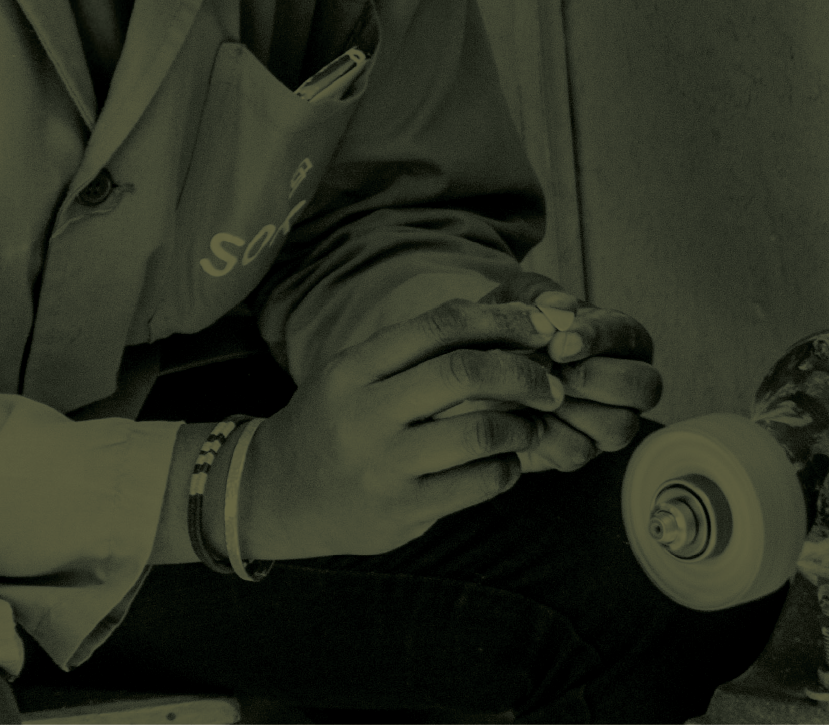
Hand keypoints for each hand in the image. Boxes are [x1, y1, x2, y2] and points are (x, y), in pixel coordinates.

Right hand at [238, 297, 586, 559]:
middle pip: (463, 372)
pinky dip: (506, 469)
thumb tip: (499, 318)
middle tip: (551, 382)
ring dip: (522, 425)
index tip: (536, 327)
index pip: (438, 325)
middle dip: (521, 372)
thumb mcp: (355, 372)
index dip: (498, 320)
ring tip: (533, 424)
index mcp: (354, 367)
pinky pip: (476, 484)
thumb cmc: (334, 419)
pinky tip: (508, 463)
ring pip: (478, 432)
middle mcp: (366, 411)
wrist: (276, 491)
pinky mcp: (402, 511)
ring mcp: (384, 465)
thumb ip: (414, 348)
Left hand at [470, 276, 660, 472]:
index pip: (630, 338)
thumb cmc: (512, 323)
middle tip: (552, 371)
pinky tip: (521, 414)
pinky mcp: (580, 448)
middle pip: (645, 388)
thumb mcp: (521, 296)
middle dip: (596, 379)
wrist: (481, 363)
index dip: (597, 340)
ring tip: (533, 390)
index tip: (558, 344)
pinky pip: (578, 451)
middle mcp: (626, 382)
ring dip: (572, 409)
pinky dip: (546, 435)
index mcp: (620, 337)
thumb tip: (561, 307)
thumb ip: (541, 296)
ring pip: (619, 427)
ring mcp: (609, 420)